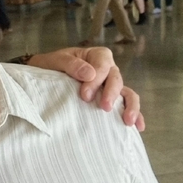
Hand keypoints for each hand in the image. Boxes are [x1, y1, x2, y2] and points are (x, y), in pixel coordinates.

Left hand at [25, 47, 143, 130]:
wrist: (44, 77)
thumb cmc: (52, 66)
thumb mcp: (57, 61)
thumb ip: (71, 64)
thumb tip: (90, 73)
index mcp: (96, 56)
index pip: (103, 65)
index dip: (97, 79)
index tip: (85, 94)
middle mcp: (108, 70)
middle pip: (116, 79)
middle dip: (111, 93)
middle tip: (104, 107)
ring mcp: (111, 86)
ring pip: (128, 93)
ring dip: (130, 106)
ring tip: (127, 121)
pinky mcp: (112, 99)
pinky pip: (127, 105)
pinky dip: (136, 115)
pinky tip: (138, 126)